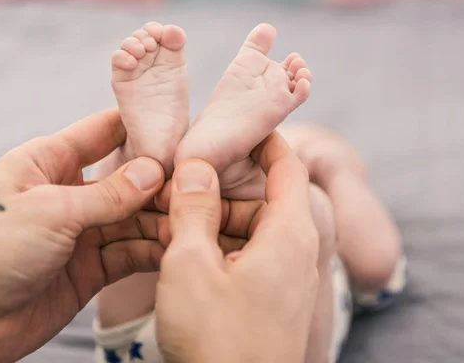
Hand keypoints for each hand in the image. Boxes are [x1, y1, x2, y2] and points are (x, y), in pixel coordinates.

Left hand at [0, 110, 167, 362]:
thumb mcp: (51, 209)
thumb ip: (107, 194)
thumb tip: (153, 171)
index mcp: (48, 162)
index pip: (103, 132)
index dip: (141, 128)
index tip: (179, 129)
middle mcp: (68, 193)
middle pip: (126, 179)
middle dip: (159, 183)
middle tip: (195, 186)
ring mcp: (80, 232)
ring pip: (133, 219)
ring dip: (160, 220)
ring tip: (191, 221)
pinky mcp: (89, 269)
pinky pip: (129, 254)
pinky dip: (152, 250)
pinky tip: (174, 246)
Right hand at [156, 132, 319, 362]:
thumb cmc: (218, 340)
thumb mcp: (191, 265)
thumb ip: (193, 208)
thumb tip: (194, 166)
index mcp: (288, 232)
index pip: (285, 163)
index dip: (260, 137)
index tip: (229, 122)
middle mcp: (295, 250)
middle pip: (261, 196)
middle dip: (220, 184)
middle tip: (177, 178)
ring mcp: (285, 276)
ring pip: (249, 227)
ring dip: (212, 217)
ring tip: (168, 215)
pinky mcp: (270, 297)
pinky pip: (247, 255)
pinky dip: (218, 245)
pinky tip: (181, 249)